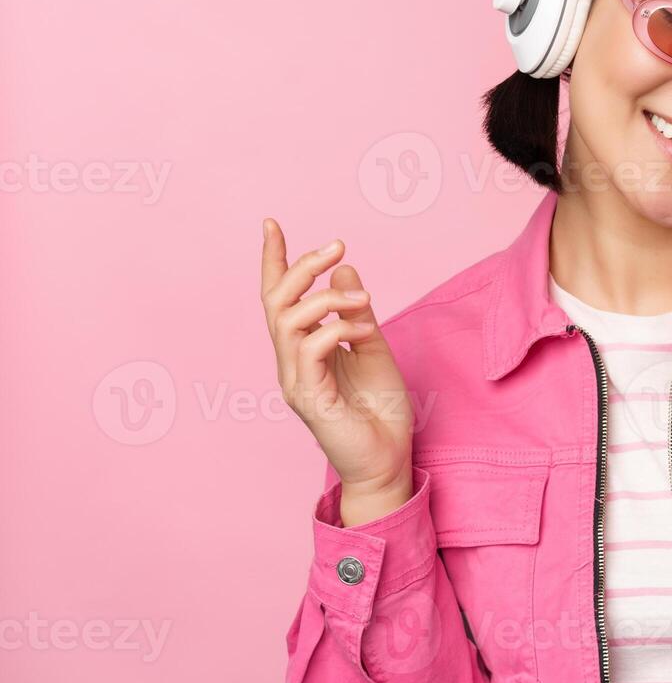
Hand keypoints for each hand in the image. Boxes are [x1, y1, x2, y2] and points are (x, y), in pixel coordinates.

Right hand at [260, 218, 413, 525]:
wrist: (388, 460)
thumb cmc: (380, 410)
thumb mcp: (374, 347)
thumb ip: (356, 312)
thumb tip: (344, 268)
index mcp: (302, 349)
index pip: (279, 298)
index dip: (274, 261)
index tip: (271, 223)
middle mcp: (291, 363)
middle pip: (276, 302)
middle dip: (302, 267)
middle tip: (337, 245)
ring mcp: (296, 382)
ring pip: (288, 321)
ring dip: (328, 299)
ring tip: (363, 300)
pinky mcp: (310, 399)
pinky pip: (311, 350)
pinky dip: (337, 329)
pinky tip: (363, 329)